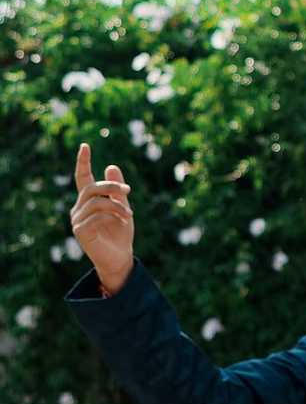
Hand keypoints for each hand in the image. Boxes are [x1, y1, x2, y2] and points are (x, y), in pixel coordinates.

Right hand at [71, 143, 135, 294]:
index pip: (82, 178)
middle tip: (128, 190)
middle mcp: (79, 208)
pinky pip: (97, 216)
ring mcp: (77, 220)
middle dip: (110, 186)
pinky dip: (112, 217)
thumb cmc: (120, 233)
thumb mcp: (122, 207)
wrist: (120, 258)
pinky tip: (122, 222)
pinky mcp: (80, 232)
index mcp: (88, 201)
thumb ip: (117, 190)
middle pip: (90, 187)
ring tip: (129, 214)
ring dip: (116, 205)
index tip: (85, 146)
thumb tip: (111, 166)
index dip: (83, 162)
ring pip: (95, 201)